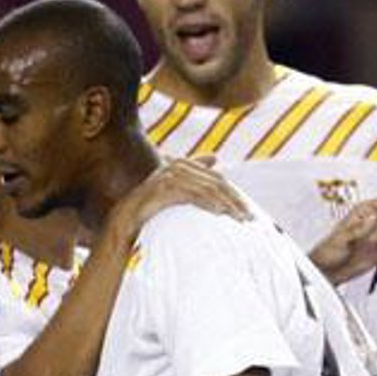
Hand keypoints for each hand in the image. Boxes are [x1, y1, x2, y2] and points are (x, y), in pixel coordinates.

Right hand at [106, 156, 252, 250]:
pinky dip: (208, 203)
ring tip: (239, 218)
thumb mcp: (177, 190)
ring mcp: (170, 175)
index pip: (217, 180)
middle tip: (250, 218)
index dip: (234, 195)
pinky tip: (219, 213)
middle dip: (235, 201)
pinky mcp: (163, 187)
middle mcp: (177, 166)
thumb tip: (215, 157)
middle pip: (215, 183)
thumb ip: (195, 175)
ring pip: (207, 189)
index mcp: (183, 165)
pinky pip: (192, 195)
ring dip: (226, 204)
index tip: (249, 212)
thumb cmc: (152, 206)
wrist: (126, 218)